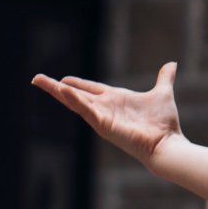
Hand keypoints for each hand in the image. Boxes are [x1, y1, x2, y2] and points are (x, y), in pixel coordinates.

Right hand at [32, 62, 184, 161]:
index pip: (90, 89)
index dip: (76, 84)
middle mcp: (106, 108)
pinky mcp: (103, 124)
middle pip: (76, 95)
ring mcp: (102, 117)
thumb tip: (171, 65)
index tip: (62, 78)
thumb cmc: (164, 124)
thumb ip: (163, 79)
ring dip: (57, 91)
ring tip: (39, 81)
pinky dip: (73, 99)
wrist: (167, 143)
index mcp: (115, 100)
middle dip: (56, 87)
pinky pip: (85, 110)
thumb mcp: (161, 94)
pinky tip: (61, 89)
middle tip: (37, 79)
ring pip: (74, 101)